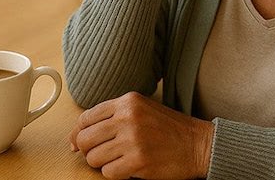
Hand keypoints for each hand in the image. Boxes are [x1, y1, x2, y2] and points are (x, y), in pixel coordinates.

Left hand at [69, 91, 213, 179]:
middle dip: (86, 150)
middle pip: (85, 138)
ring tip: (118, 160)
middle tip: (97, 154)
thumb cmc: (170, 128)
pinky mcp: (138, 161)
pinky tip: (127, 168)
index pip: (86, 117)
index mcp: (127, 102)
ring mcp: (132, 140)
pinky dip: (114, 173)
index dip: (77, 133)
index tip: (76, 143)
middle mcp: (127, 118)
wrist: (197, 144)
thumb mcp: (142, 109)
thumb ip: (114, 115)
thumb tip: (80, 134)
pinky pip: (108, 173)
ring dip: (102, 163)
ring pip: (93, 158)